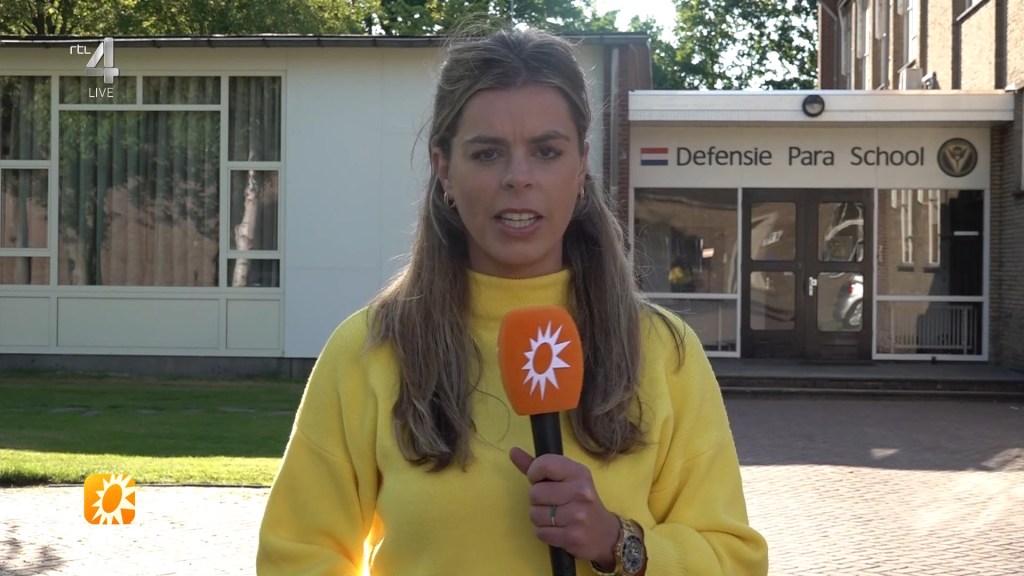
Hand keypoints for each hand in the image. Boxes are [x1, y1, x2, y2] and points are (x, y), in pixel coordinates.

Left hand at [509, 447, 620, 566]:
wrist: (605, 534)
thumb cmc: (580, 501)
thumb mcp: (565, 479)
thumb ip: (538, 466)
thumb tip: (513, 451)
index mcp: (578, 473)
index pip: (544, 464)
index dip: (534, 474)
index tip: (541, 481)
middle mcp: (581, 492)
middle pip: (535, 493)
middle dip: (537, 501)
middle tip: (552, 503)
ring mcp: (578, 515)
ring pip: (535, 515)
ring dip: (540, 518)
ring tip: (556, 518)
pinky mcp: (572, 536)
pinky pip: (540, 532)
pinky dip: (544, 532)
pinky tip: (558, 529)